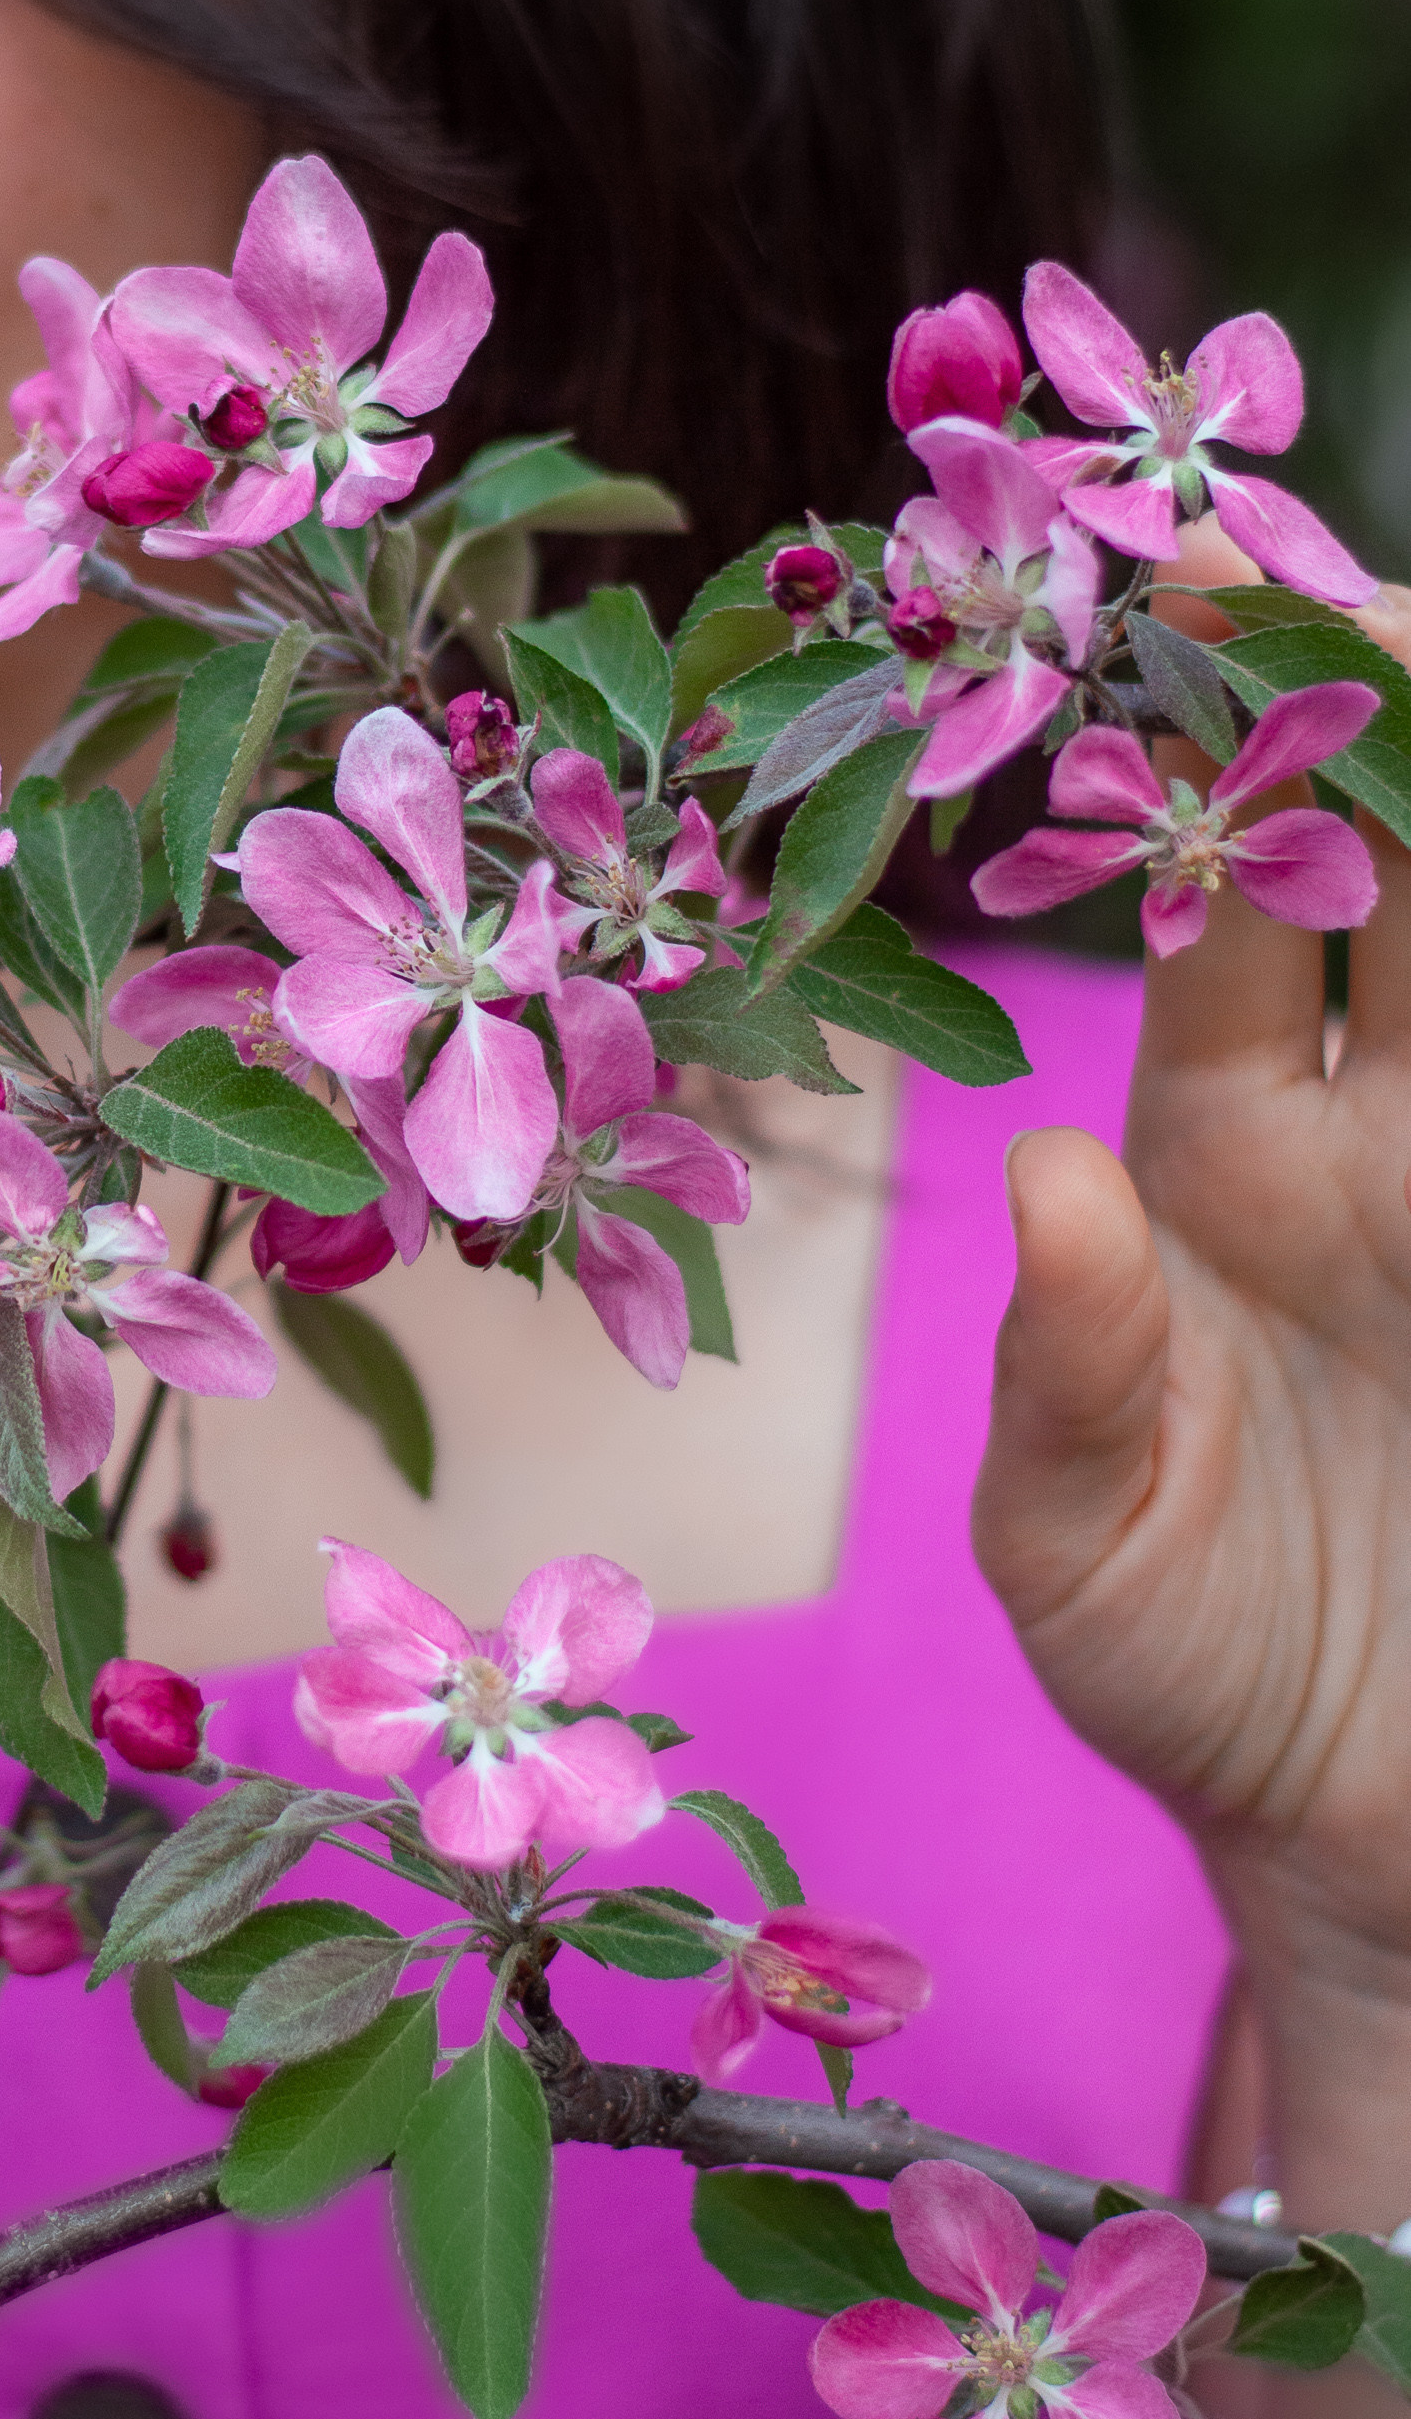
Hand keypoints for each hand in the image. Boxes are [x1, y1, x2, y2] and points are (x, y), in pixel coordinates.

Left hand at [975, 565, 1410, 2003]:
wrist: (1373, 1842)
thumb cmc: (1188, 1667)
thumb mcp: (1080, 1548)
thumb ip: (1070, 1374)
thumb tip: (1044, 1178)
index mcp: (1222, 1157)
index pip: (1231, 899)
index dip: (1221, 741)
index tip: (1206, 576)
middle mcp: (1384, 1140)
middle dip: (1400, 714)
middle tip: (1392, 581)